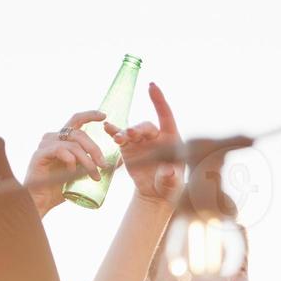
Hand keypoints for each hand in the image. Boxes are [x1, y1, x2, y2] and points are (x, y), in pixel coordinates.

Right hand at [25, 111, 108, 215]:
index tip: (104, 116)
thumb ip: (94, 165)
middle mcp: (53, 138)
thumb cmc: (59, 188)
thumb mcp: (81, 174)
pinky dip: (71, 162)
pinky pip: (62, 152)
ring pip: (74, 145)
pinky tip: (72, 173)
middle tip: (103, 165)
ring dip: (87, 161)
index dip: (90, 115)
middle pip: (79, 134)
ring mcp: (45, 145)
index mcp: (62, 139)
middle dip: (95, 149)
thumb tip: (118, 162)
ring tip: (94, 176)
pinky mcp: (40, 154)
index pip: (76, 120)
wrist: (40, 202)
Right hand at [108, 83, 182, 204]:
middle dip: (137, 129)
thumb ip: (171, 177)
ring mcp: (140, 141)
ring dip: (124, 133)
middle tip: (131, 134)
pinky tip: (107, 128)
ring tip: (118, 139)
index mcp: (171, 139)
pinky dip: (113, 132)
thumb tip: (168, 171)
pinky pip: (120, 138)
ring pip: (131, 132)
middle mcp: (155, 136)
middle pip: (145, 127)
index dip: (159, 101)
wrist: (155, 193)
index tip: (151, 86)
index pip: (166, 116)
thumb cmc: (170, 185)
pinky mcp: (128, 148)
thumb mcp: (173, 184)